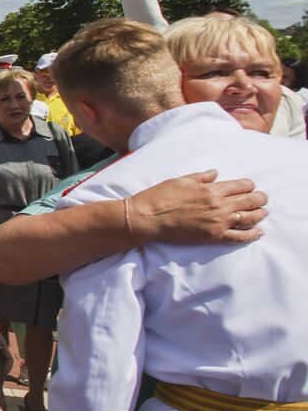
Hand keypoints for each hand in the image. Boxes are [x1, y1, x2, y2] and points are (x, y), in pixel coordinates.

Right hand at [128, 170, 267, 245]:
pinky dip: (252, 235)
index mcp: (212, 189)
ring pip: (250, 218)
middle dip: (260, 198)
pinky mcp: (214, 237)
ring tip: (263, 212)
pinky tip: (259, 232)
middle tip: (263, 198)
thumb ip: (201, 177)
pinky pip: (240, 237)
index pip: (242, 185)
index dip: (249, 185)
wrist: (147, 218)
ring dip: (260, 214)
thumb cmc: (160, 197)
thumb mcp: (180, 180)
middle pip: (250, 200)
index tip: (249, 187)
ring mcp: (218, 222)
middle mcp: (219, 206)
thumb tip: (215, 173)